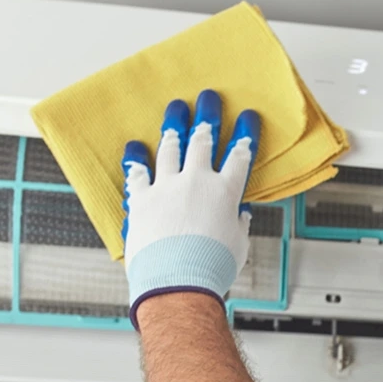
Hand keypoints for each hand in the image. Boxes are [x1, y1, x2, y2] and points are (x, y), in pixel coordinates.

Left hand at [122, 89, 259, 327]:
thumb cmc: (210, 268)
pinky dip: (136, 159)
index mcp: (225, 192)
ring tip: (176, 110)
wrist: (178, 282)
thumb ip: (238, 224)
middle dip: (208, 118)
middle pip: (203, 141)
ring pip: (170, 148)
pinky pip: (138, 173)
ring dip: (173, 126)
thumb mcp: (238, 245)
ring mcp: (167, 187)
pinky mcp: (142, 199)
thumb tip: (240, 215)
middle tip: (209, 99)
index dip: (246, 135)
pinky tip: (134, 147)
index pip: (240, 156)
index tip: (248, 118)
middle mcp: (196, 182)